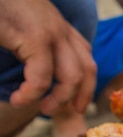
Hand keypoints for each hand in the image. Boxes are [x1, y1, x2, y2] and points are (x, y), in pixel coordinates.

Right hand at [0, 0, 95, 114]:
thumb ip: (32, 46)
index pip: (86, 57)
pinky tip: (20, 99)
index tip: (77, 103)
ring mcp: (51, 31)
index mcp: (59, 24)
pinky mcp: (35, 37)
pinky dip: (32, 93)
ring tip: (40, 108)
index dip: (86, 84)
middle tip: (64, 111)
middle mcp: (60, 28)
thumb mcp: (20, 26)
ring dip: (58, 100)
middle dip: (81, 96)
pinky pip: (43, 76)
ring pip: (72, 77)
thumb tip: (33, 70)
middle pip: (88, 70)